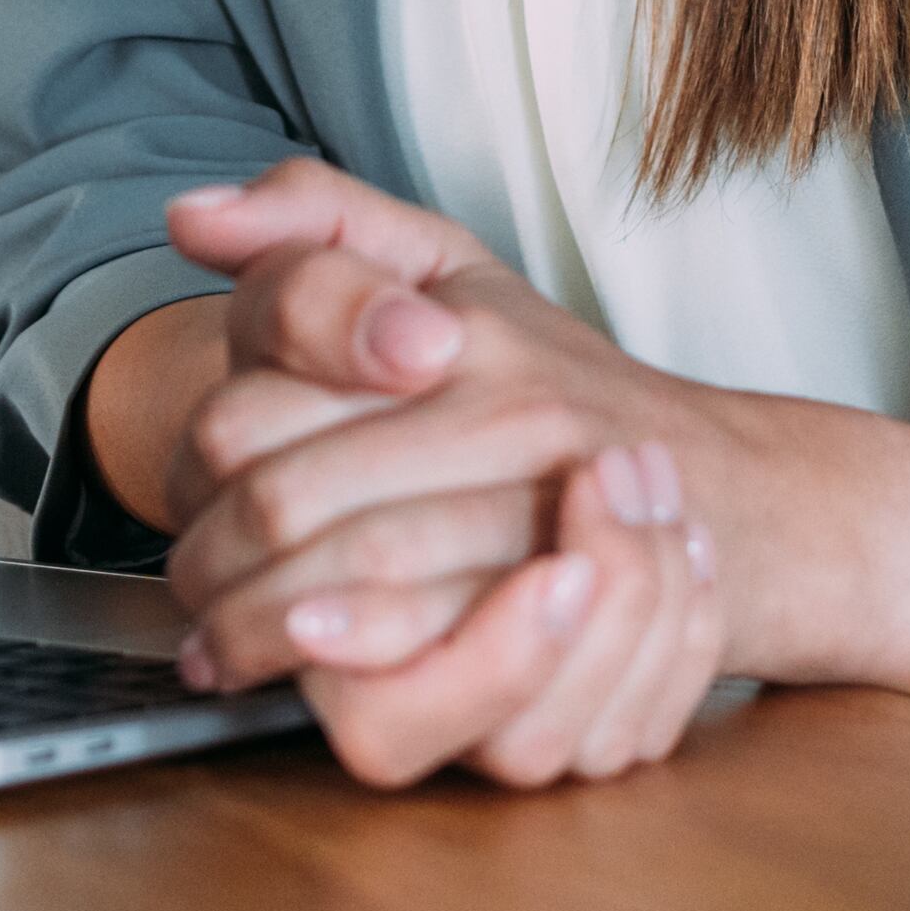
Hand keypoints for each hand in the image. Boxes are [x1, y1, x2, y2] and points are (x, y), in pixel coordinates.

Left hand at [156, 161, 750, 785]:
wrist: (717, 491)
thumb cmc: (548, 378)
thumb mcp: (445, 262)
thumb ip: (317, 219)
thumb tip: (193, 218)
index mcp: (460, 332)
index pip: (270, 392)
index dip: (202, 452)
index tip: (201, 478)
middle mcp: (507, 418)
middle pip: (283, 504)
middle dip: (210, 558)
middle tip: (193, 582)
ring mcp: (543, 526)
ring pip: (337, 596)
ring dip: (254, 632)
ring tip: (220, 643)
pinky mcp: (558, 637)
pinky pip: (415, 690)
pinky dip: (339, 693)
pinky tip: (310, 679)